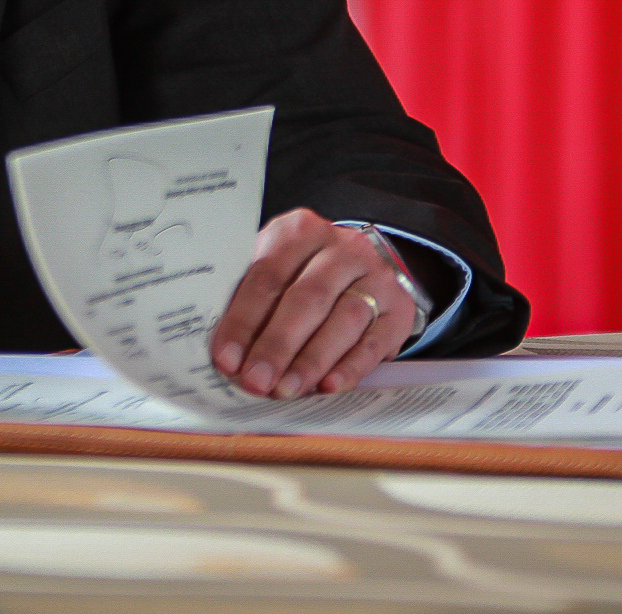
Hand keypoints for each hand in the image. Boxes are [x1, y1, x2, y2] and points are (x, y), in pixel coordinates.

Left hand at [208, 209, 416, 398]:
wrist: (362, 267)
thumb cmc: (302, 273)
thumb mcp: (274, 268)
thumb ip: (247, 298)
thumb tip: (223, 352)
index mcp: (301, 230)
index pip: (267, 274)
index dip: (244, 320)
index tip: (226, 358)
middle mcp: (343, 248)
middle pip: (307, 298)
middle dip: (277, 345)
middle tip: (255, 380)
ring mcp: (375, 277)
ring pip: (343, 320)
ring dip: (311, 360)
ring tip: (285, 390)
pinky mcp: (398, 309)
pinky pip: (373, 342)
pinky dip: (349, 367)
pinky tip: (327, 387)